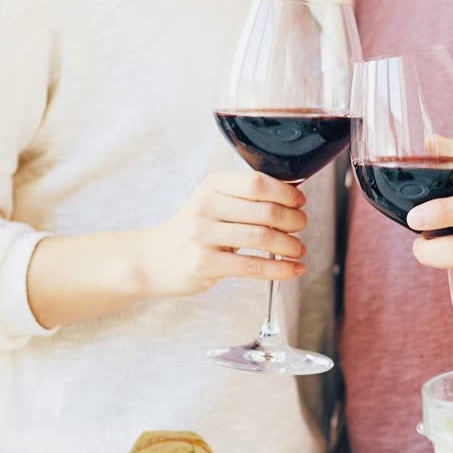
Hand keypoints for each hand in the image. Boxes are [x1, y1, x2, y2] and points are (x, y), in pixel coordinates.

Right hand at [138, 172, 307, 296]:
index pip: (256, 182)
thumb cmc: (189, 233)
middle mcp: (206, 207)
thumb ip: (242, 200)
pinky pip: (252, 266)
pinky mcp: (205, 264)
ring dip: (289, 245)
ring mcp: (203, 236)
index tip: (299, 201)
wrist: (151, 260)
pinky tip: (293, 270)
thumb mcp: (210, 204)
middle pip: (264, 210)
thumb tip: (289, 199)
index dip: (285, 192)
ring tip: (297, 249)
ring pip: (261, 237)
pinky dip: (279, 269)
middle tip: (301, 227)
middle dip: (292, 220)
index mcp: (211, 187)